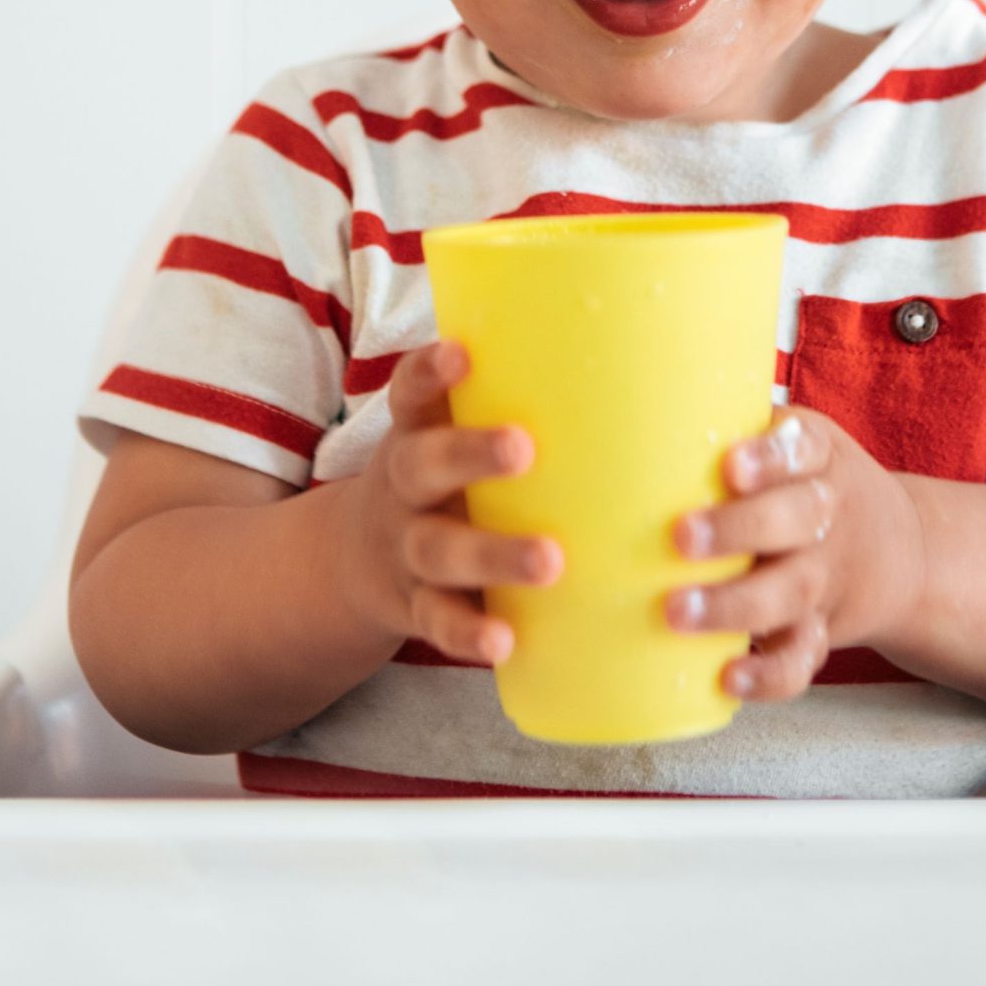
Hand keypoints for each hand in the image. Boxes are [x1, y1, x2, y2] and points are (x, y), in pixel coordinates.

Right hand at [348, 340, 563, 663]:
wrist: (358, 561)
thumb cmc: (443, 477)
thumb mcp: (448, 432)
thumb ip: (509, 397)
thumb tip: (627, 344)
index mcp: (415, 434)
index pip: (411, 393)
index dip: (429, 372)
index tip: (461, 354)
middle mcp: (403, 487)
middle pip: (422, 465)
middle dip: (469, 454)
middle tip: (523, 447)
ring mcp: (407, 549)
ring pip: (439, 549)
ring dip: (491, 554)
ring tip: (549, 560)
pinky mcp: (417, 605)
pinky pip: (438, 621)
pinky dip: (468, 633)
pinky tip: (503, 641)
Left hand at [663, 408, 921, 701]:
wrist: (905, 550)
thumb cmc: (808, 484)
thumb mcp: (795, 442)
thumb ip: (729, 429)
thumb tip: (616, 419)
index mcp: (817, 457)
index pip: (802, 448)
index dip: (770, 458)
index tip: (731, 465)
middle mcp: (829, 513)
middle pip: (798, 518)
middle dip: (739, 529)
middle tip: (680, 537)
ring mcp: (828, 575)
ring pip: (793, 590)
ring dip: (737, 605)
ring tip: (679, 612)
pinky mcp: (823, 629)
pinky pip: (804, 656)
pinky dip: (770, 673)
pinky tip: (729, 676)